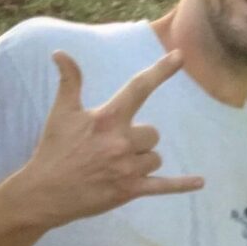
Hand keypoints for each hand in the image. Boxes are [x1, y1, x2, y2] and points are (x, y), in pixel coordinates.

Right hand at [15, 49, 204, 230]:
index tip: (180, 56)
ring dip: (142, 159)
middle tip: (113, 147)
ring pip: (155, 157)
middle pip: (153, 132)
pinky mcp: (131, 190)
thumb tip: (60, 53)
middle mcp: (122, 141)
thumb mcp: (61, 112)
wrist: (45, 192)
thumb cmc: (54, 150)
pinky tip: (200, 182)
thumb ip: (69, 81)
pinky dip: (182, 184)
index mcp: (108, 119)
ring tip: (115, 166)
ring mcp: (128, 168)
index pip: (139, 87)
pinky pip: (164, 186)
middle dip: (139, 138)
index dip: (161, 71)